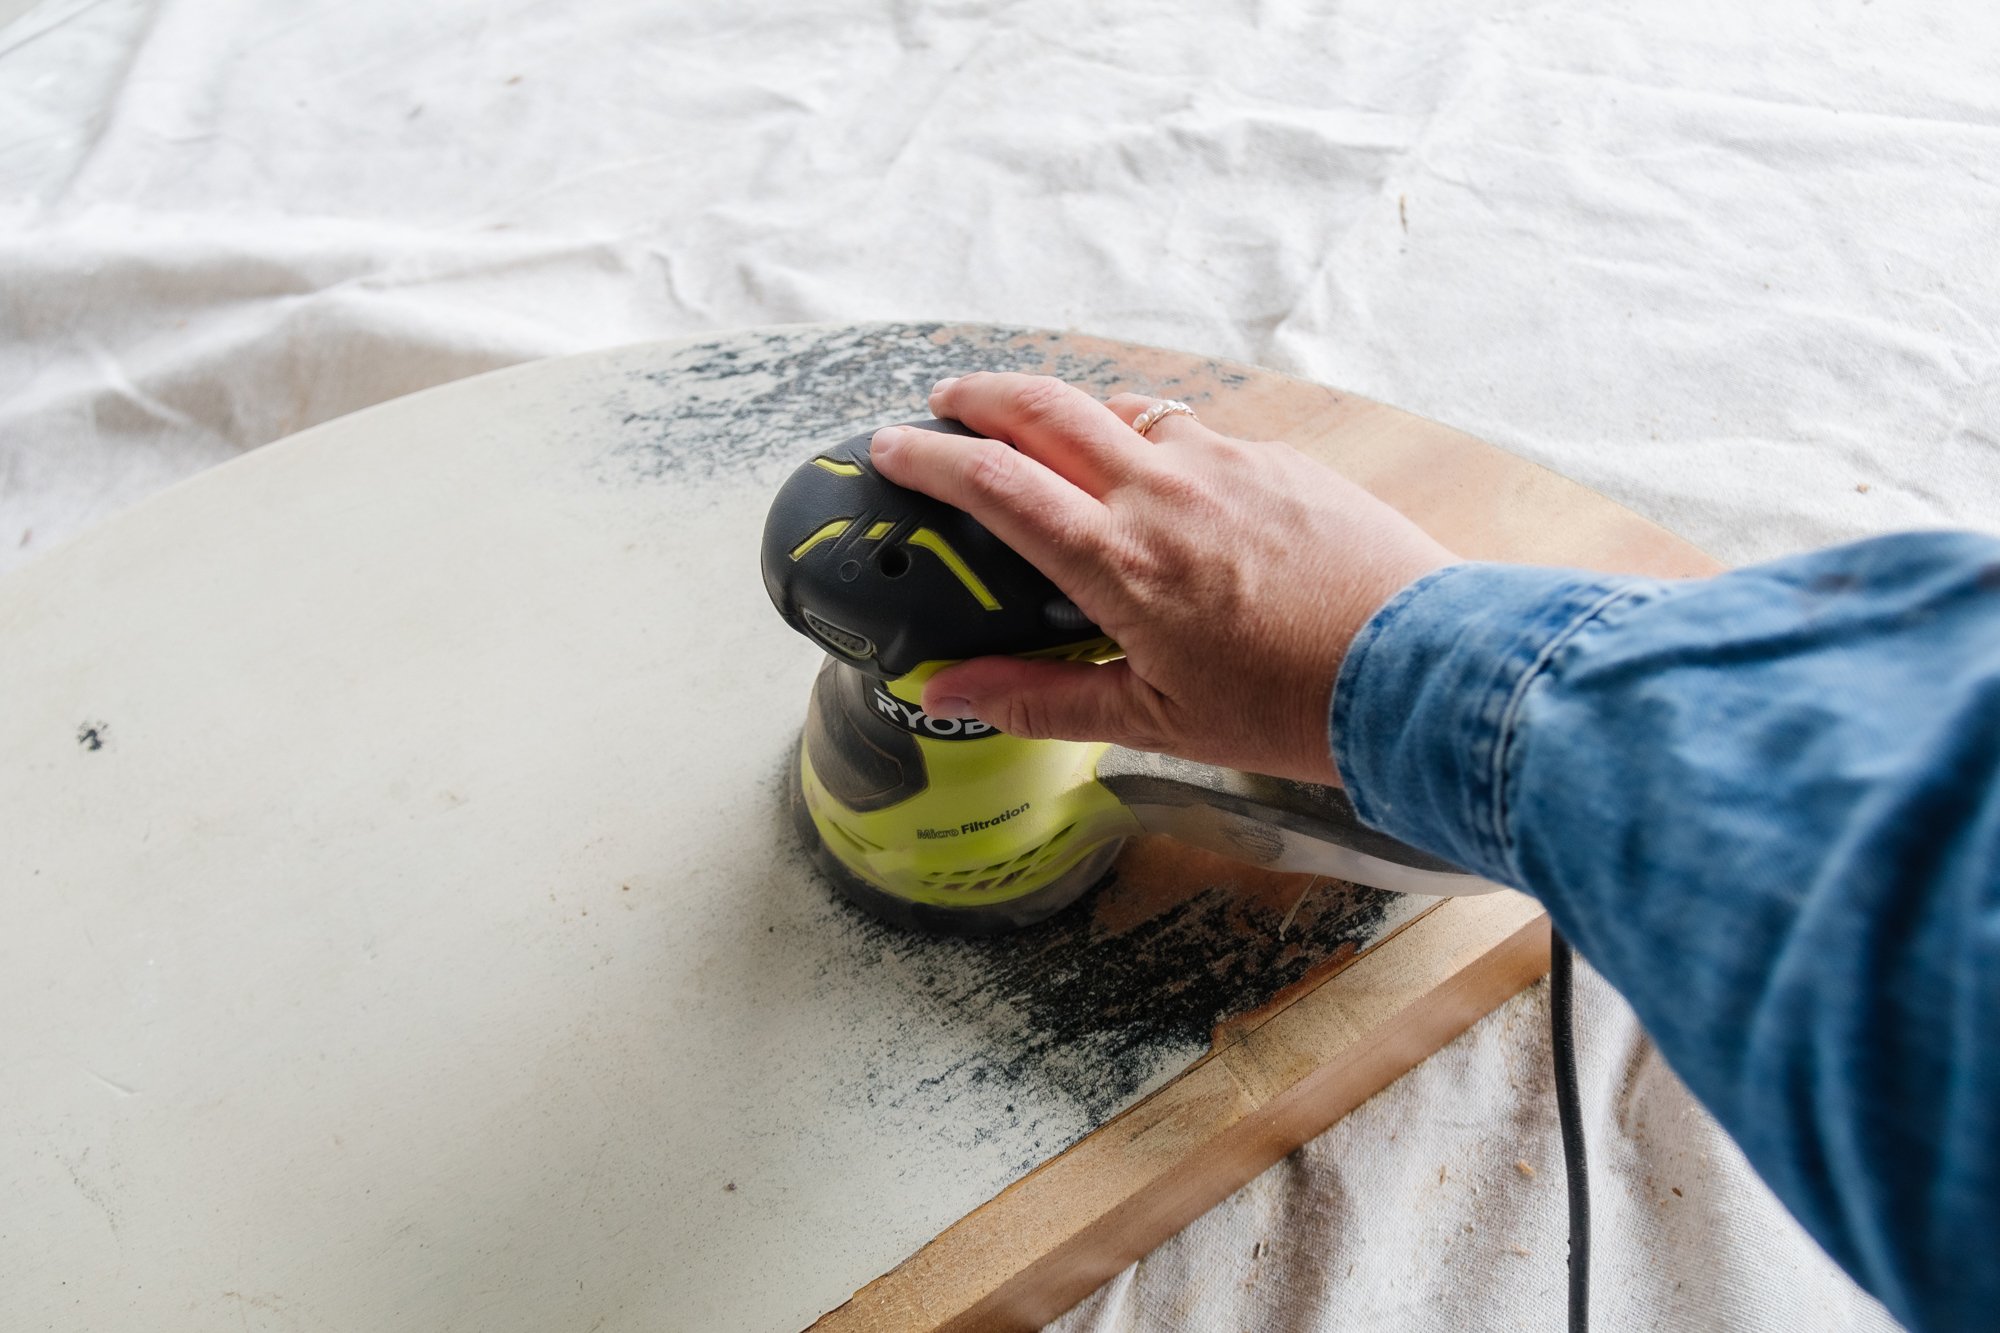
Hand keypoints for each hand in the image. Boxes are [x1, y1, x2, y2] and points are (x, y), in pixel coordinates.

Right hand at [868, 373, 1455, 784]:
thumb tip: (945, 694)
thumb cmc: (1291, 707)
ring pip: (1122, 409)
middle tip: (948, 400)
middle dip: (982, 393)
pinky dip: (1150, 438)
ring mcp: (1225, 462)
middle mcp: (1163, 489)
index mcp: (1117, 559)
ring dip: (1068, 411)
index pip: (995, 481)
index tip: (893, 445)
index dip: (931, 456)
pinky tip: (1161, 478)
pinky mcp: (1277, 459)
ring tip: (1050, 438)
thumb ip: (1039, 698)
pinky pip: (1192, 430)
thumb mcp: (1153, 720)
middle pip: (1046, 406)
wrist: (1421, 669)